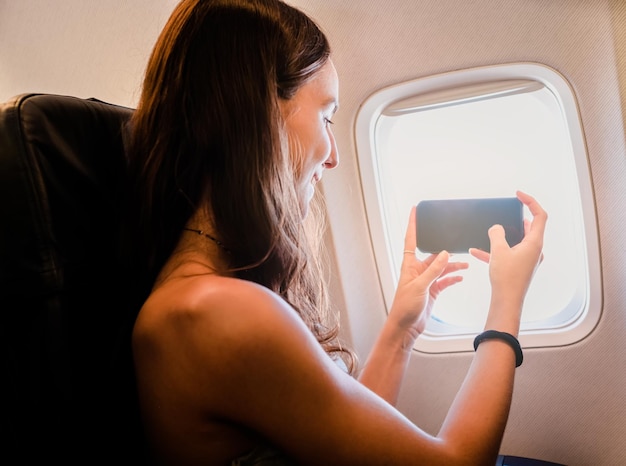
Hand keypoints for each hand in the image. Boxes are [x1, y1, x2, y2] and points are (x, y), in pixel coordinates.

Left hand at [388, 207, 468, 343]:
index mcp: (410, 265)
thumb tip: (445, 254)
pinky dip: (452, 277)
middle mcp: (417, 270)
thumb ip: (433, 270)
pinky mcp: (432, 291)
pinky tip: (461, 276)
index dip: (412, 224)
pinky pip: (444, 280)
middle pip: (433, 255)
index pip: (411, 239)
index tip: (415, 209)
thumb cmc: (405, 307)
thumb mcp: (420, 286)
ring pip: (442, 268)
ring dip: (453, 265)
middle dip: (445, 249)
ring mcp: (425, 280)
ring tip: (466, 263)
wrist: (405, 327)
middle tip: (456, 241)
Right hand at [470, 191, 546, 304]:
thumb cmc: (506, 278)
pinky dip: (496, 250)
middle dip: (516, 218)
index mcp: (534, 243)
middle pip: (530, 227)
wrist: (507, 301)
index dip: (530, 202)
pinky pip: (508, 254)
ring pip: (518, 241)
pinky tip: (477, 251)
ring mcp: (528, 259)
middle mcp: (535, 250)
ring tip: (490, 231)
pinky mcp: (520, 267)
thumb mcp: (498, 250)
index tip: (518, 195)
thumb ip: (497, 234)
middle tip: (507, 211)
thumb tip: (496, 228)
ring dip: (504, 235)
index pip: (539, 215)